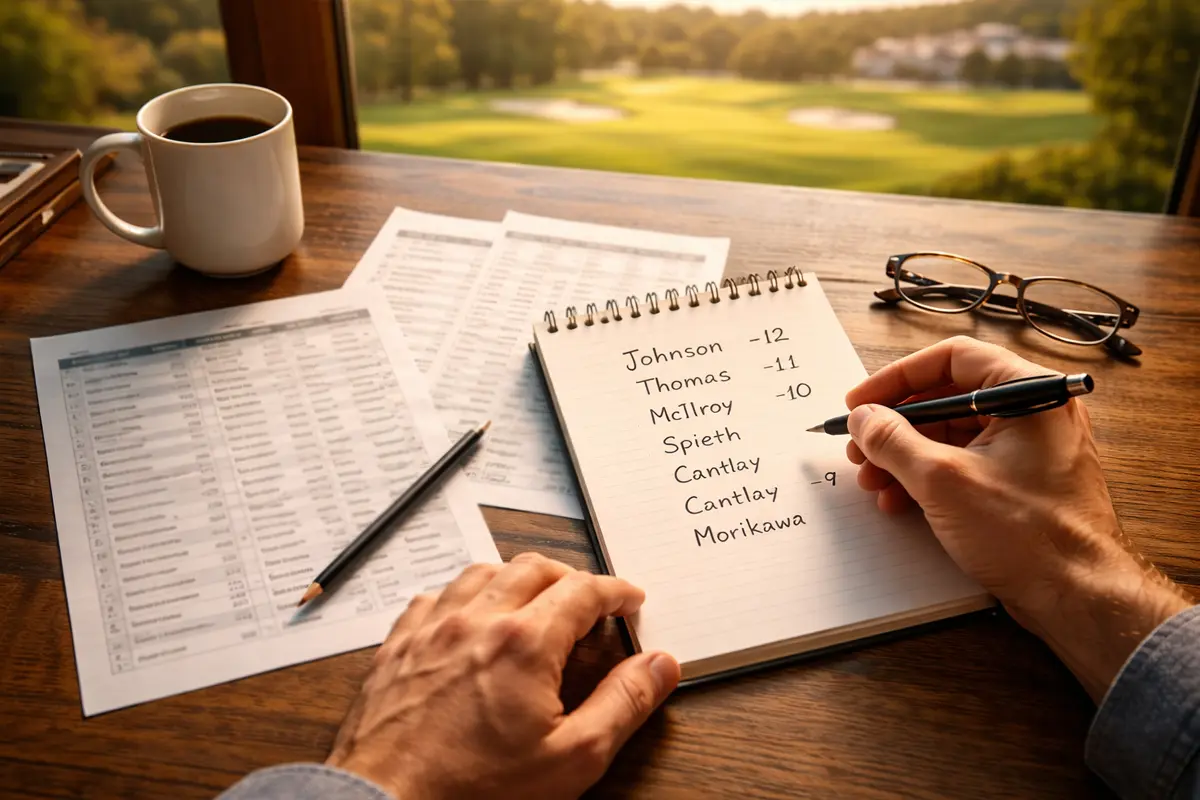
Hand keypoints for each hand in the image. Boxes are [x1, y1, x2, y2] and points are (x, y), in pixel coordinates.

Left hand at [325, 553, 680, 799]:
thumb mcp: (572, 759)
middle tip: (587, 601)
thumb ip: (623, 704)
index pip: (583, 590)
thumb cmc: (473, 792)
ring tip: (533, 602)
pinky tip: (467, 618)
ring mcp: (431, 630)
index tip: (628, 600)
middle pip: (533, 567)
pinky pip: (434, 596)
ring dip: (516, 578)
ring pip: (481, 572)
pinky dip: (462, 596)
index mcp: (523, 642)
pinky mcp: (397, 648)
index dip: (615, 591)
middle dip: (569, 576)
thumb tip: (658, 665)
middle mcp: (475, 621)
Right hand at [844, 336, 1191, 699]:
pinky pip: (967, 462)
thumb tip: (864, 418)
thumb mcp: (942, 480)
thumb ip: (892, 440)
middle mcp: (1035, 412)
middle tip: (861, 444)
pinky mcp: (1022, 480)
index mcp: (1029, 392)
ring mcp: (1031, 447)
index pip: (952, 359)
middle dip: (897, 425)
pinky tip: (900, 499)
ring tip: (873, 478)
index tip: (863, 400)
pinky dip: (930, 476)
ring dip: (906, 455)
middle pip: (948, 397)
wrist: (1077, 597)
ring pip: (953, 433)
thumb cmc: (1032, 535)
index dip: (897, 378)